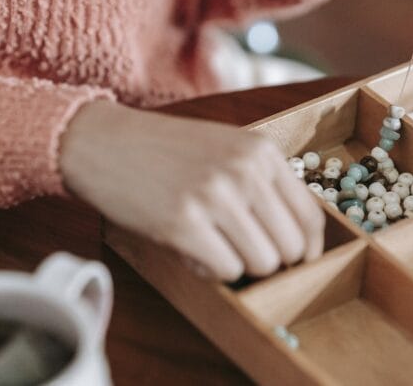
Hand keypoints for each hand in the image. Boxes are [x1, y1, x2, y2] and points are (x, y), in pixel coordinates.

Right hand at [59, 101, 324, 280]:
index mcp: (261, 151)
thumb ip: (262, 184)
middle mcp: (245, 171)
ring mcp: (215, 196)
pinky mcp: (183, 223)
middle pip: (291, 248)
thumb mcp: (225, 149)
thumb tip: (295, 244)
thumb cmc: (164, 152)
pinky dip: (211, 270)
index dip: (306, 250)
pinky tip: (190, 249)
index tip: (293, 262)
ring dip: (239, 266)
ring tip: (210, 245)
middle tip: (239, 251)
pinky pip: (226, 271)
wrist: (102, 142)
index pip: (311, 217)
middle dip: (268, 260)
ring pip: (262, 264)